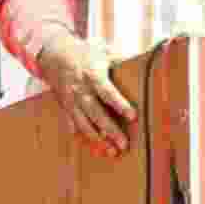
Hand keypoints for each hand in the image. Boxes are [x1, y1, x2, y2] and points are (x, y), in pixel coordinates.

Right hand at [36, 30, 135, 155]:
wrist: (54, 54)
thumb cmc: (86, 52)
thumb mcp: (104, 51)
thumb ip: (122, 58)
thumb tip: (150, 57)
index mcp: (93, 75)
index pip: (107, 92)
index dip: (120, 105)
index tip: (133, 117)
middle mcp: (81, 91)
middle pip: (96, 114)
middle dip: (110, 130)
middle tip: (124, 144)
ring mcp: (72, 101)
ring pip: (84, 124)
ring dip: (97, 140)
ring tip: (112, 152)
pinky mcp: (66, 108)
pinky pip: (73, 127)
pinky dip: (84, 139)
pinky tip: (96, 149)